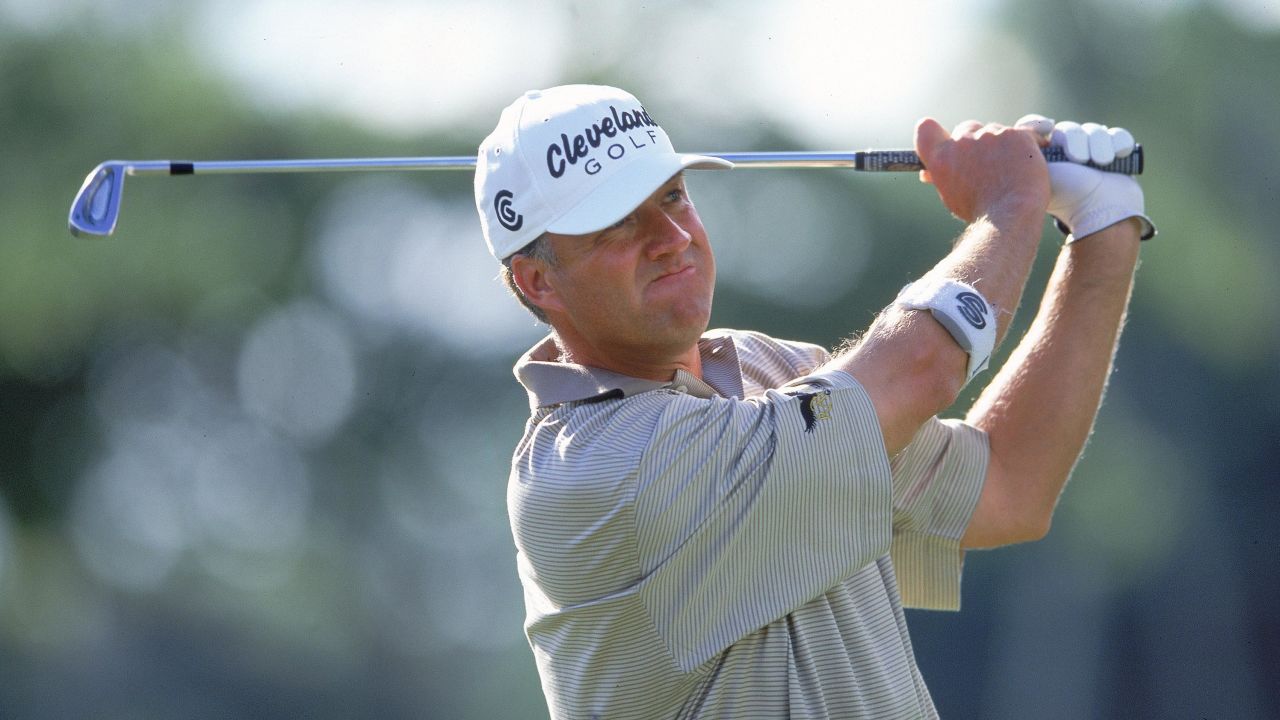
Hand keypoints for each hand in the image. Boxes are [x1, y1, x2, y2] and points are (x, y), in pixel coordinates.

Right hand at [915, 118, 1049, 224]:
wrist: (1011, 214)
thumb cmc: (981, 211)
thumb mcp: (951, 196)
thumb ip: (942, 177)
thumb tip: (928, 173)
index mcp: (941, 158)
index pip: (926, 130)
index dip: (935, 133)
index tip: (946, 141)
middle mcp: (961, 142)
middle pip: (966, 129)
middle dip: (975, 142)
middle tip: (987, 164)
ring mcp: (989, 135)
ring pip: (994, 131)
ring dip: (1000, 145)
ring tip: (1010, 170)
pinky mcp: (1014, 134)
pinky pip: (1019, 133)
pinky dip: (1024, 145)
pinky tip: (1027, 162)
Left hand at [1016, 115, 1155, 241]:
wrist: (1100, 212)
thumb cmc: (1066, 197)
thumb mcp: (1037, 175)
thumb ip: (1024, 155)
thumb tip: (1013, 135)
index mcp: (1044, 155)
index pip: (1036, 127)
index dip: (1039, 124)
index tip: (1047, 127)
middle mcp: (1066, 150)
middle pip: (1069, 128)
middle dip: (1076, 141)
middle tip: (1080, 160)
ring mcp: (1092, 151)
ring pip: (1094, 130)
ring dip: (1099, 144)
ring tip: (1101, 162)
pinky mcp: (1114, 153)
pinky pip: (1118, 135)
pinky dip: (1119, 142)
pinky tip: (1119, 154)